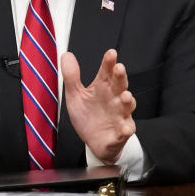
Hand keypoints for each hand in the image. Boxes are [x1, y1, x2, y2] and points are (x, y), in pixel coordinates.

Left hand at [61, 49, 135, 163]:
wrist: (93, 141)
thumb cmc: (88, 115)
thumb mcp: (75, 96)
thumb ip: (72, 76)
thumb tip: (66, 55)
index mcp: (103, 88)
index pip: (107, 72)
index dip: (109, 63)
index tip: (111, 53)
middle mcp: (114, 99)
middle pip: (120, 85)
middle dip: (120, 77)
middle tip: (119, 68)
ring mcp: (120, 115)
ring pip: (126, 106)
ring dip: (128, 101)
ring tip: (125, 96)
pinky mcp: (121, 133)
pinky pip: (126, 130)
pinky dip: (126, 130)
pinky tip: (125, 128)